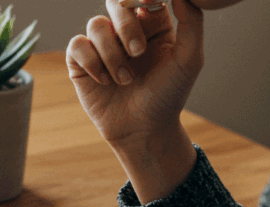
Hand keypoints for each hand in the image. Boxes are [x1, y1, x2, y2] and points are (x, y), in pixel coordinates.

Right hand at [68, 0, 204, 148]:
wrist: (144, 130)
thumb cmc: (168, 95)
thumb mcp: (189, 58)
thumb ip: (191, 21)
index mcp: (152, 24)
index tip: (149, 4)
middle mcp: (125, 30)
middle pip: (116, 2)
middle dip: (126, 25)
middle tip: (138, 52)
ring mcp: (102, 45)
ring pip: (96, 25)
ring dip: (112, 54)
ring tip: (125, 80)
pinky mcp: (81, 62)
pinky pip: (77, 45)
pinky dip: (93, 62)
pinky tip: (105, 81)